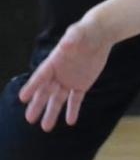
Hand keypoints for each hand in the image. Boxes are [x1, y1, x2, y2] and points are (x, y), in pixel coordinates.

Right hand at [18, 16, 113, 130]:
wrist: (99, 34)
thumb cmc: (85, 31)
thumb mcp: (78, 32)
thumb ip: (71, 38)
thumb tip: (65, 44)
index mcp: (53, 62)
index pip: (40, 76)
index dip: (31, 87)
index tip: (22, 98)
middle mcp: (58, 74)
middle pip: (45, 92)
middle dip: (37, 105)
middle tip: (29, 119)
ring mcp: (68, 81)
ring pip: (58, 100)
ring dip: (52, 113)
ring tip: (45, 127)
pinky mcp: (81, 84)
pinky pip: (76, 100)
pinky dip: (73, 110)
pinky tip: (70, 122)